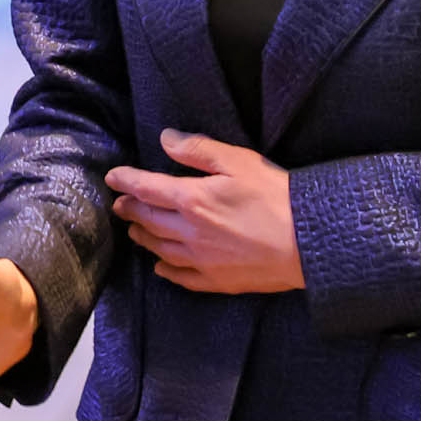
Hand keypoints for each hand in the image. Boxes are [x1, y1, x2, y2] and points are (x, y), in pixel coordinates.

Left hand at [105, 128, 305, 294]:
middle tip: (119, 205)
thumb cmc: (276, 197)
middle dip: (129, 210)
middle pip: (148, 220)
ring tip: (135, 230)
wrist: (308, 242)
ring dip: (143, 237)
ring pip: (160, 249)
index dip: (125, 181)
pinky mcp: (218, 281)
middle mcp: (189, 232)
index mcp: (192, 199)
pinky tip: (161, 267)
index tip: (112, 178)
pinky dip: (166, 270)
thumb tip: (166, 139)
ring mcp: (202, 260)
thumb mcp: (239, 161)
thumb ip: (198, 150)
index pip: (146, 188)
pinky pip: (182, 278)